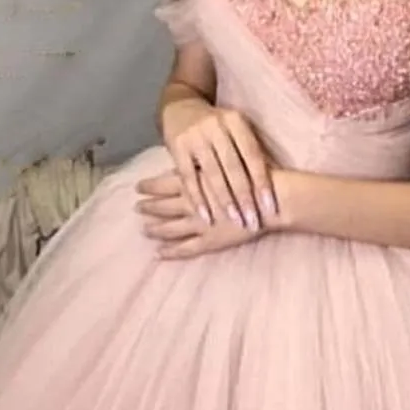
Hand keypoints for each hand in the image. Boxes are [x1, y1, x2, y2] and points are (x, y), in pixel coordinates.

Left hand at [135, 170, 264, 258]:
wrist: (273, 199)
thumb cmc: (255, 174)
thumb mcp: (230, 157)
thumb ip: (211, 161)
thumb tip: (196, 156)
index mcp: (196, 180)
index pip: (165, 183)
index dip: (150, 186)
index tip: (138, 187)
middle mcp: (193, 202)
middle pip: (164, 206)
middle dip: (149, 207)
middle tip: (135, 208)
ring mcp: (200, 223)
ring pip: (170, 228)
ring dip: (155, 229)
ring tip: (143, 230)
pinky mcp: (211, 240)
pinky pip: (186, 248)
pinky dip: (171, 252)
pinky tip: (159, 254)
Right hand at [161, 98, 276, 231]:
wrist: (181, 107)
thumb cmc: (218, 126)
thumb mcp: (237, 129)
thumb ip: (253, 150)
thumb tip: (277, 181)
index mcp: (236, 122)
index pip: (253, 155)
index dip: (262, 182)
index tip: (271, 207)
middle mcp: (216, 127)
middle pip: (234, 167)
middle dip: (245, 197)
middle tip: (254, 221)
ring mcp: (195, 136)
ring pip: (212, 174)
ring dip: (224, 202)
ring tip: (236, 222)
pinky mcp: (177, 147)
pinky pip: (188, 178)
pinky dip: (198, 200)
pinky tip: (206, 217)